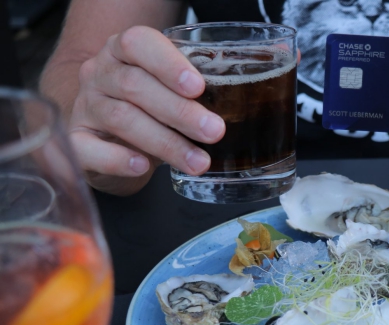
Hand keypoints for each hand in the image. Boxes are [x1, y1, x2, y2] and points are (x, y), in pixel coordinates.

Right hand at [69, 26, 224, 194]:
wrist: (109, 137)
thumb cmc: (150, 109)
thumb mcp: (172, 91)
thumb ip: (201, 89)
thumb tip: (259, 85)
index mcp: (124, 51)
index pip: (137, 43)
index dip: (168, 64)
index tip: (199, 87)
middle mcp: (100, 73)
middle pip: (135, 86)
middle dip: (180, 112)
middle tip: (215, 131)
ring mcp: (85, 107)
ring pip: (122, 119)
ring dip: (166, 143)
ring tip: (198, 161)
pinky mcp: (77, 141)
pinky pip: (90, 149)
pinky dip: (118, 159)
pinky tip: (143, 166)